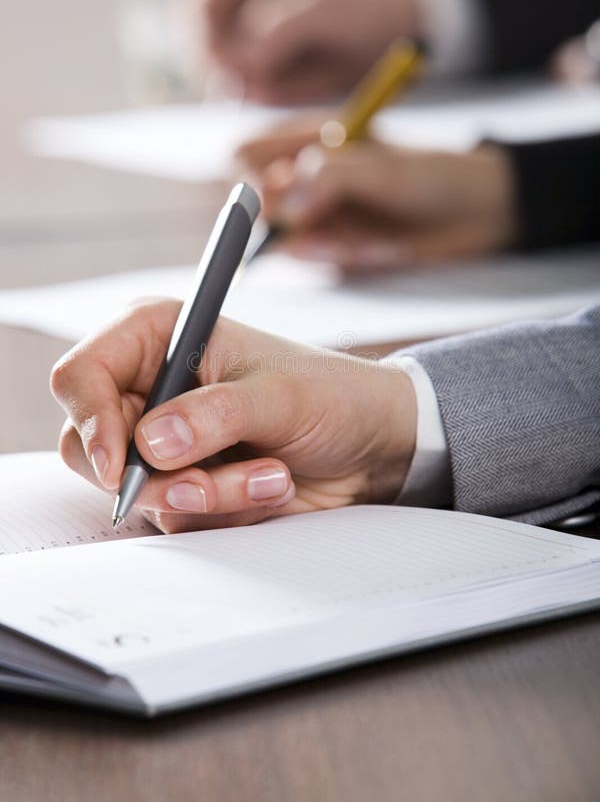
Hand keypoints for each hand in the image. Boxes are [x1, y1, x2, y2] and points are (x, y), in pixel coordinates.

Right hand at [51, 303, 415, 532]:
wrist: (371, 443)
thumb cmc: (330, 394)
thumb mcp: (278, 395)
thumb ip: (213, 415)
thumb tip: (150, 444)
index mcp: (157, 339)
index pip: (82, 375)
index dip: (90, 420)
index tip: (120, 464)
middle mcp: (150, 389)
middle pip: (91, 445)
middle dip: (153, 476)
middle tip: (204, 485)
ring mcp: (164, 441)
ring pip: (137, 490)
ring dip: (207, 495)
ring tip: (271, 476)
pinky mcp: (184, 482)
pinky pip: (174, 515)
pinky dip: (223, 510)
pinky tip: (269, 487)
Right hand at [174, 0, 421, 103]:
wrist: (394, 31)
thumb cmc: (362, 3)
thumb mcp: (325, 8)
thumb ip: (282, 27)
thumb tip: (248, 60)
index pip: (194, 4)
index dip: (206, 37)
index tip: (234, 61)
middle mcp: (235, 1)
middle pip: (198, 46)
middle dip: (229, 69)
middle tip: (265, 81)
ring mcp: (245, 39)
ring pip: (224, 77)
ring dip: (260, 83)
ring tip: (308, 67)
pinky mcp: (260, 71)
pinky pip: (251, 94)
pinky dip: (274, 95)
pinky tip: (307, 78)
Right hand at [236, 123, 517, 270]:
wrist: (476, 211)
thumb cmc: (432, 174)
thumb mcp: (381, 169)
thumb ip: (326, 180)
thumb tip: (280, 207)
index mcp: (306, 134)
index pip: (244, 154)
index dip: (249, 180)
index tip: (274, 200)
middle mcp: (302, 172)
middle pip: (252, 199)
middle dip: (281, 218)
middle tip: (323, 218)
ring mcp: (315, 209)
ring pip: (282, 235)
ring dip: (319, 241)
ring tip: (364, 233)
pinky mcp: (331, 242)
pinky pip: (311, 256)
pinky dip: (336, 255)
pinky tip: (372, 244)